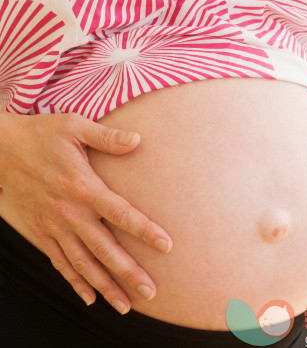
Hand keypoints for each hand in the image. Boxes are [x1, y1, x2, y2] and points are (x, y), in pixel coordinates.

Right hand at [0, 112, 172, 313]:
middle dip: (129, 272)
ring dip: (105, 285)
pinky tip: (90, 297)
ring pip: (83, 263)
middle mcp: (69, 212)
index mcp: (82, 186)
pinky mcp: (40, 232)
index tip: (166, 246)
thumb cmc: (41, 134)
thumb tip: (137, 139)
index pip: (121, 214)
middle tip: (151, 291)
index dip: (145, 231)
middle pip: (104, 249)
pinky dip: (75, 281)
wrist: (1, 149)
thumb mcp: (75, 126)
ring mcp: (53, 226)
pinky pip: (59, 262)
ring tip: (125, 305)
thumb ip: (107, 137)